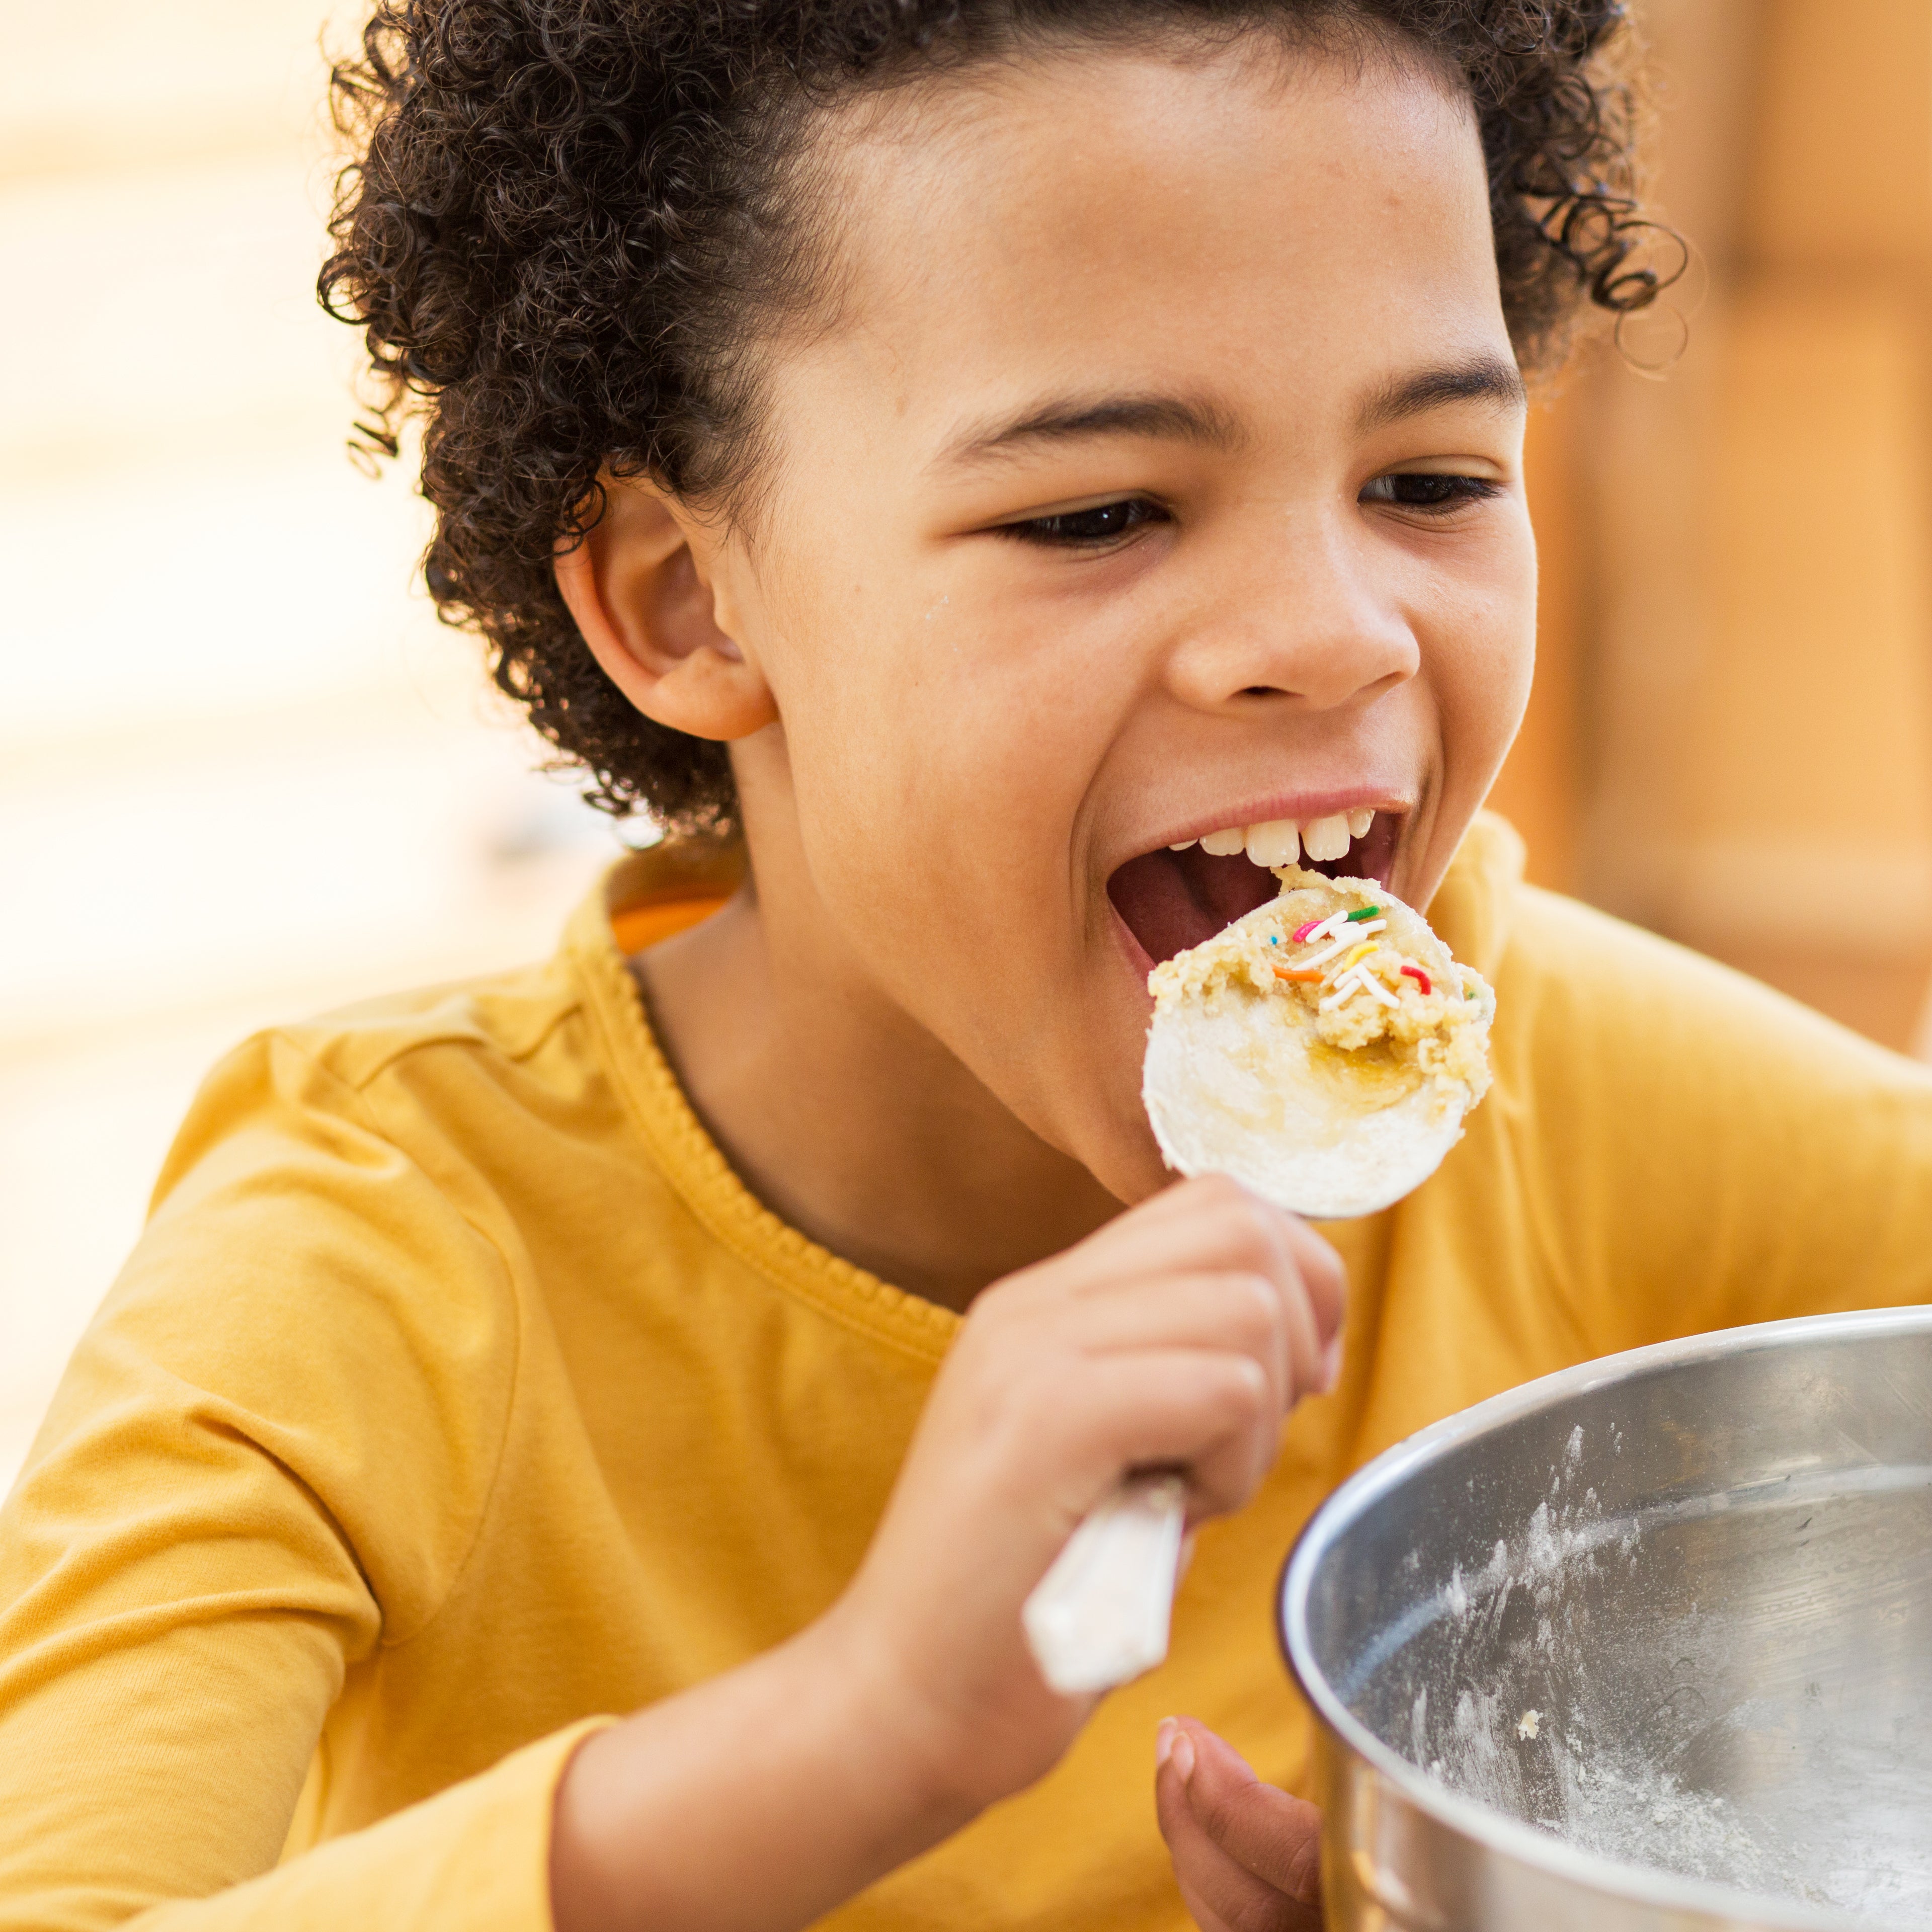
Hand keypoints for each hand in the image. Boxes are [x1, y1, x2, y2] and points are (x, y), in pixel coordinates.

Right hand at [552, 1177, 1341, 1931]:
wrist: (901, 1704)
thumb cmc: (1028, 1605)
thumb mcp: (1114, 1457)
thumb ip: (1176, 1377)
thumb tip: (1300, 1342)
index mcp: (1049, 1301)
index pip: (1215, 1202)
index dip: (1294, 1281)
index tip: (1285, 1387)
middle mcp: (1036, 1302)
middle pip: (1241, 1226)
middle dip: (1296, 1332)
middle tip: (1245, 1441)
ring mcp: (1032, 1352)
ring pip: (1244, 1305)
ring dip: (1260, 1416)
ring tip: (1197, 1492)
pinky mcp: (1044, 1422)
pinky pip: (1219, 1385)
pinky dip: (1237, 1460)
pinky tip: (1180, 1518)